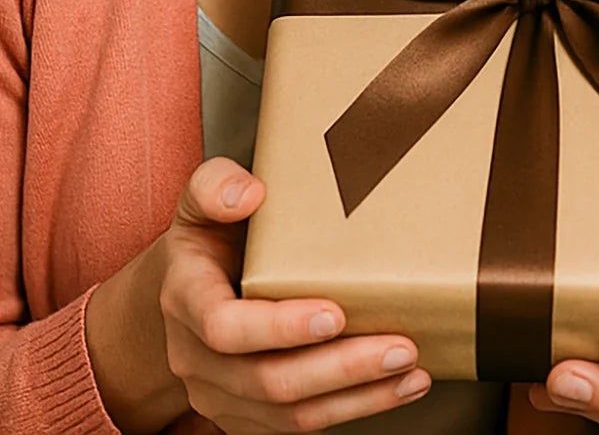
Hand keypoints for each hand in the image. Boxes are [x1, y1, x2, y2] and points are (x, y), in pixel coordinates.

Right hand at [117, 156, 431, 431]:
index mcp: (187, 300)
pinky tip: (399, 387)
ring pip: (290, 414)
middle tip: (400, 347)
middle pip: (268, 380)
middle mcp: (197, 358)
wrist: (186, 287)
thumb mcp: (200, 201)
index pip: (226, 328)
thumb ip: (216, 187)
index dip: (280, 328)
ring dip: (357, 396)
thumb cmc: (208, 238)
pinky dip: (355, 408)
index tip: (335, 314)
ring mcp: (222, 394)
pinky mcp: (249, 414)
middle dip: (340, 368)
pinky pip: (300, 425)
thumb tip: (248, 193)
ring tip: (412, 371)